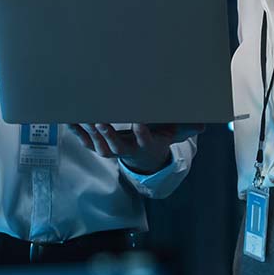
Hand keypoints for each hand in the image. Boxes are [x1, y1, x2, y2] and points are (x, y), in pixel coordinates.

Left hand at [70, 122, 203, 174]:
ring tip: (84, 117)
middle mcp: (126, 151)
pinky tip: (69, 120)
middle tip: (102, 121)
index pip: (144, 139)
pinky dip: (77, 132)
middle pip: (115, 144)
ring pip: (98, 144)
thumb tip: (204, 125)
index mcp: (145, 145)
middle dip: (108, 133)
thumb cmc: (157, 139)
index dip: (141, 132)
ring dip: (90, 132)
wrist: (143, 157)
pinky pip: (85, 141)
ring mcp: (110, 151)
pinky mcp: (99, 148)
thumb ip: (184, 128)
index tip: (139, 122)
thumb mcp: (172, 135)